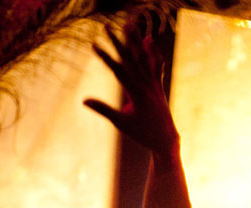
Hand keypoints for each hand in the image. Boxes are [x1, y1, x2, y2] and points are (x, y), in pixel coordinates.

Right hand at [83, 20, 178, 156]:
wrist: (166, 139)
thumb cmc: (143, 133)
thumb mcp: (122, 123)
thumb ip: (104, 110)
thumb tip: (84, 100)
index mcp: (137, 94)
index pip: (119, 71)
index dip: (106, 57)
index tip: (93, 45)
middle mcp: (147, 85)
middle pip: (131, 59)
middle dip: (118, 41)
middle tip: (106, 26)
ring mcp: (154, 84)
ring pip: (144, 58)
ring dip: (136, 40)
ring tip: (128, 24)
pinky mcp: (158, 86)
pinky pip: (156, 66)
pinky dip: (153, 53)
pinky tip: (148, 40)